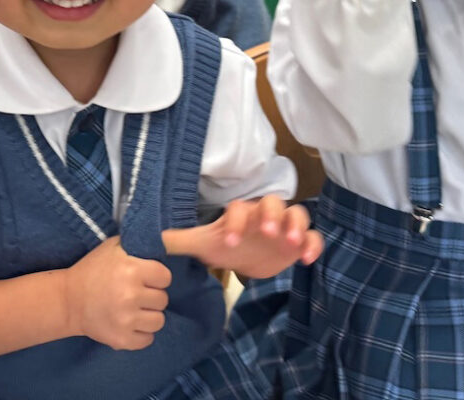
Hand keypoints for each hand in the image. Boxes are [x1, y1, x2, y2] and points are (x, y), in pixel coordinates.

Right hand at [64, 236, 170, 350]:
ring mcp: (126, 319)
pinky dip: (141, 334)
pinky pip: (147, 340)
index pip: (165, 277)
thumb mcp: (115, 247)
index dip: (156, 277)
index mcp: (132, 269)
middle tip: (135, 294)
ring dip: (149, 316)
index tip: (145, 278)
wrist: (68, 300)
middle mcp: (131, 295)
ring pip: (159, 321)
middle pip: (163, 299)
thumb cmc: (93, 270)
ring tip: (134, 309)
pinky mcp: (121, 339)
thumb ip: (141, 243)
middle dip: (151, 296)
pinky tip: (129, 324)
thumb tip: (170, 238)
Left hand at [164, 195, 322, 278]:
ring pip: (298, 214)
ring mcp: (284, 227)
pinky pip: (313, 237)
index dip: (236, 221)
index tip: (230, 241)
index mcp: (241, 213)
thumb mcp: (202, 244)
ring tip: (292, 244)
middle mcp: (264, 215)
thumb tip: (149, 238)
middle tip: (270, 232)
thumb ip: (179, 240)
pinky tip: (307, 260)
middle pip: (274, 203)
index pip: (240, 208)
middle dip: (273, 215)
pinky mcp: (298, 242)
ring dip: (297, 226)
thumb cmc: (224, 244)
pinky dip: (313, 244)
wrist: (245, 257)